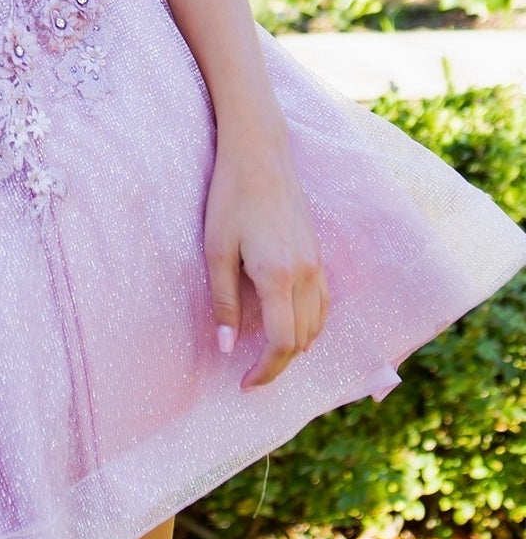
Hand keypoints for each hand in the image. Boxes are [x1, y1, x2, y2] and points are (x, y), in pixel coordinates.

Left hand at [203, 134, 329, 389]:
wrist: (260, 154)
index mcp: (279, 276)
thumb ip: (223, 302)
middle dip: (280, 364)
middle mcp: (306, 274)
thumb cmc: (230, 198)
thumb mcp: (216, 250)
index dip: (266, 371)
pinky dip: (310, 323)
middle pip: (304, 339)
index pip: (283, 343)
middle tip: (251, 374)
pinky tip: (289, 323)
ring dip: (297, 345)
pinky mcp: (318, 252)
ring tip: (268, 354)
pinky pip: (323, 302)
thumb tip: (227, 347)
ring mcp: (317, 262)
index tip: (245, 384)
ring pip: (318, 323)